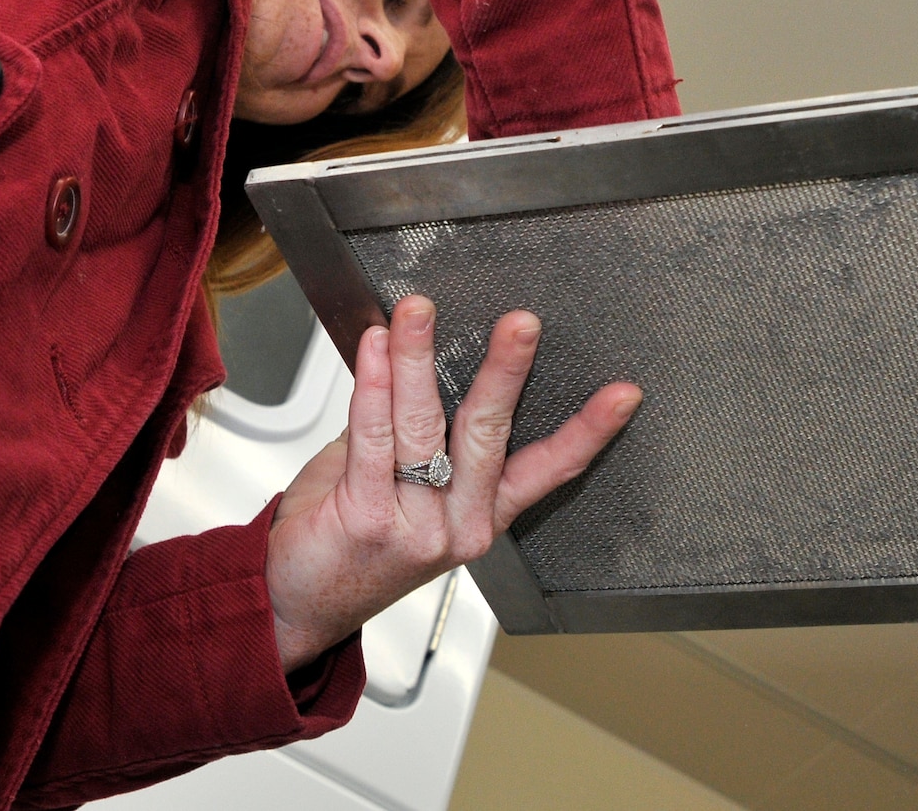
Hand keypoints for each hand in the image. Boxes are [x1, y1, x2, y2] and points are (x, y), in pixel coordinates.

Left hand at [264, 295, 639, 670]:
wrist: (295, 604)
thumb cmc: (347, 544)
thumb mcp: (399, 488)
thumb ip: (410, 433)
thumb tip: (410, 360)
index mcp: (478, 514)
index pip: (547, 470)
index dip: (588, 432)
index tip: (622, 395)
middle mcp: (457, 524)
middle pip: (488, 434)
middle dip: (505, 372)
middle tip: (521, 325)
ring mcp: (415, 525)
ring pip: (424, 425)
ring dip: (419, 358)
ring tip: (419, 312)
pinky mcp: (367, 517)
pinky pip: (373, 437)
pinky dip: (375, 384)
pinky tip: (376, 348)